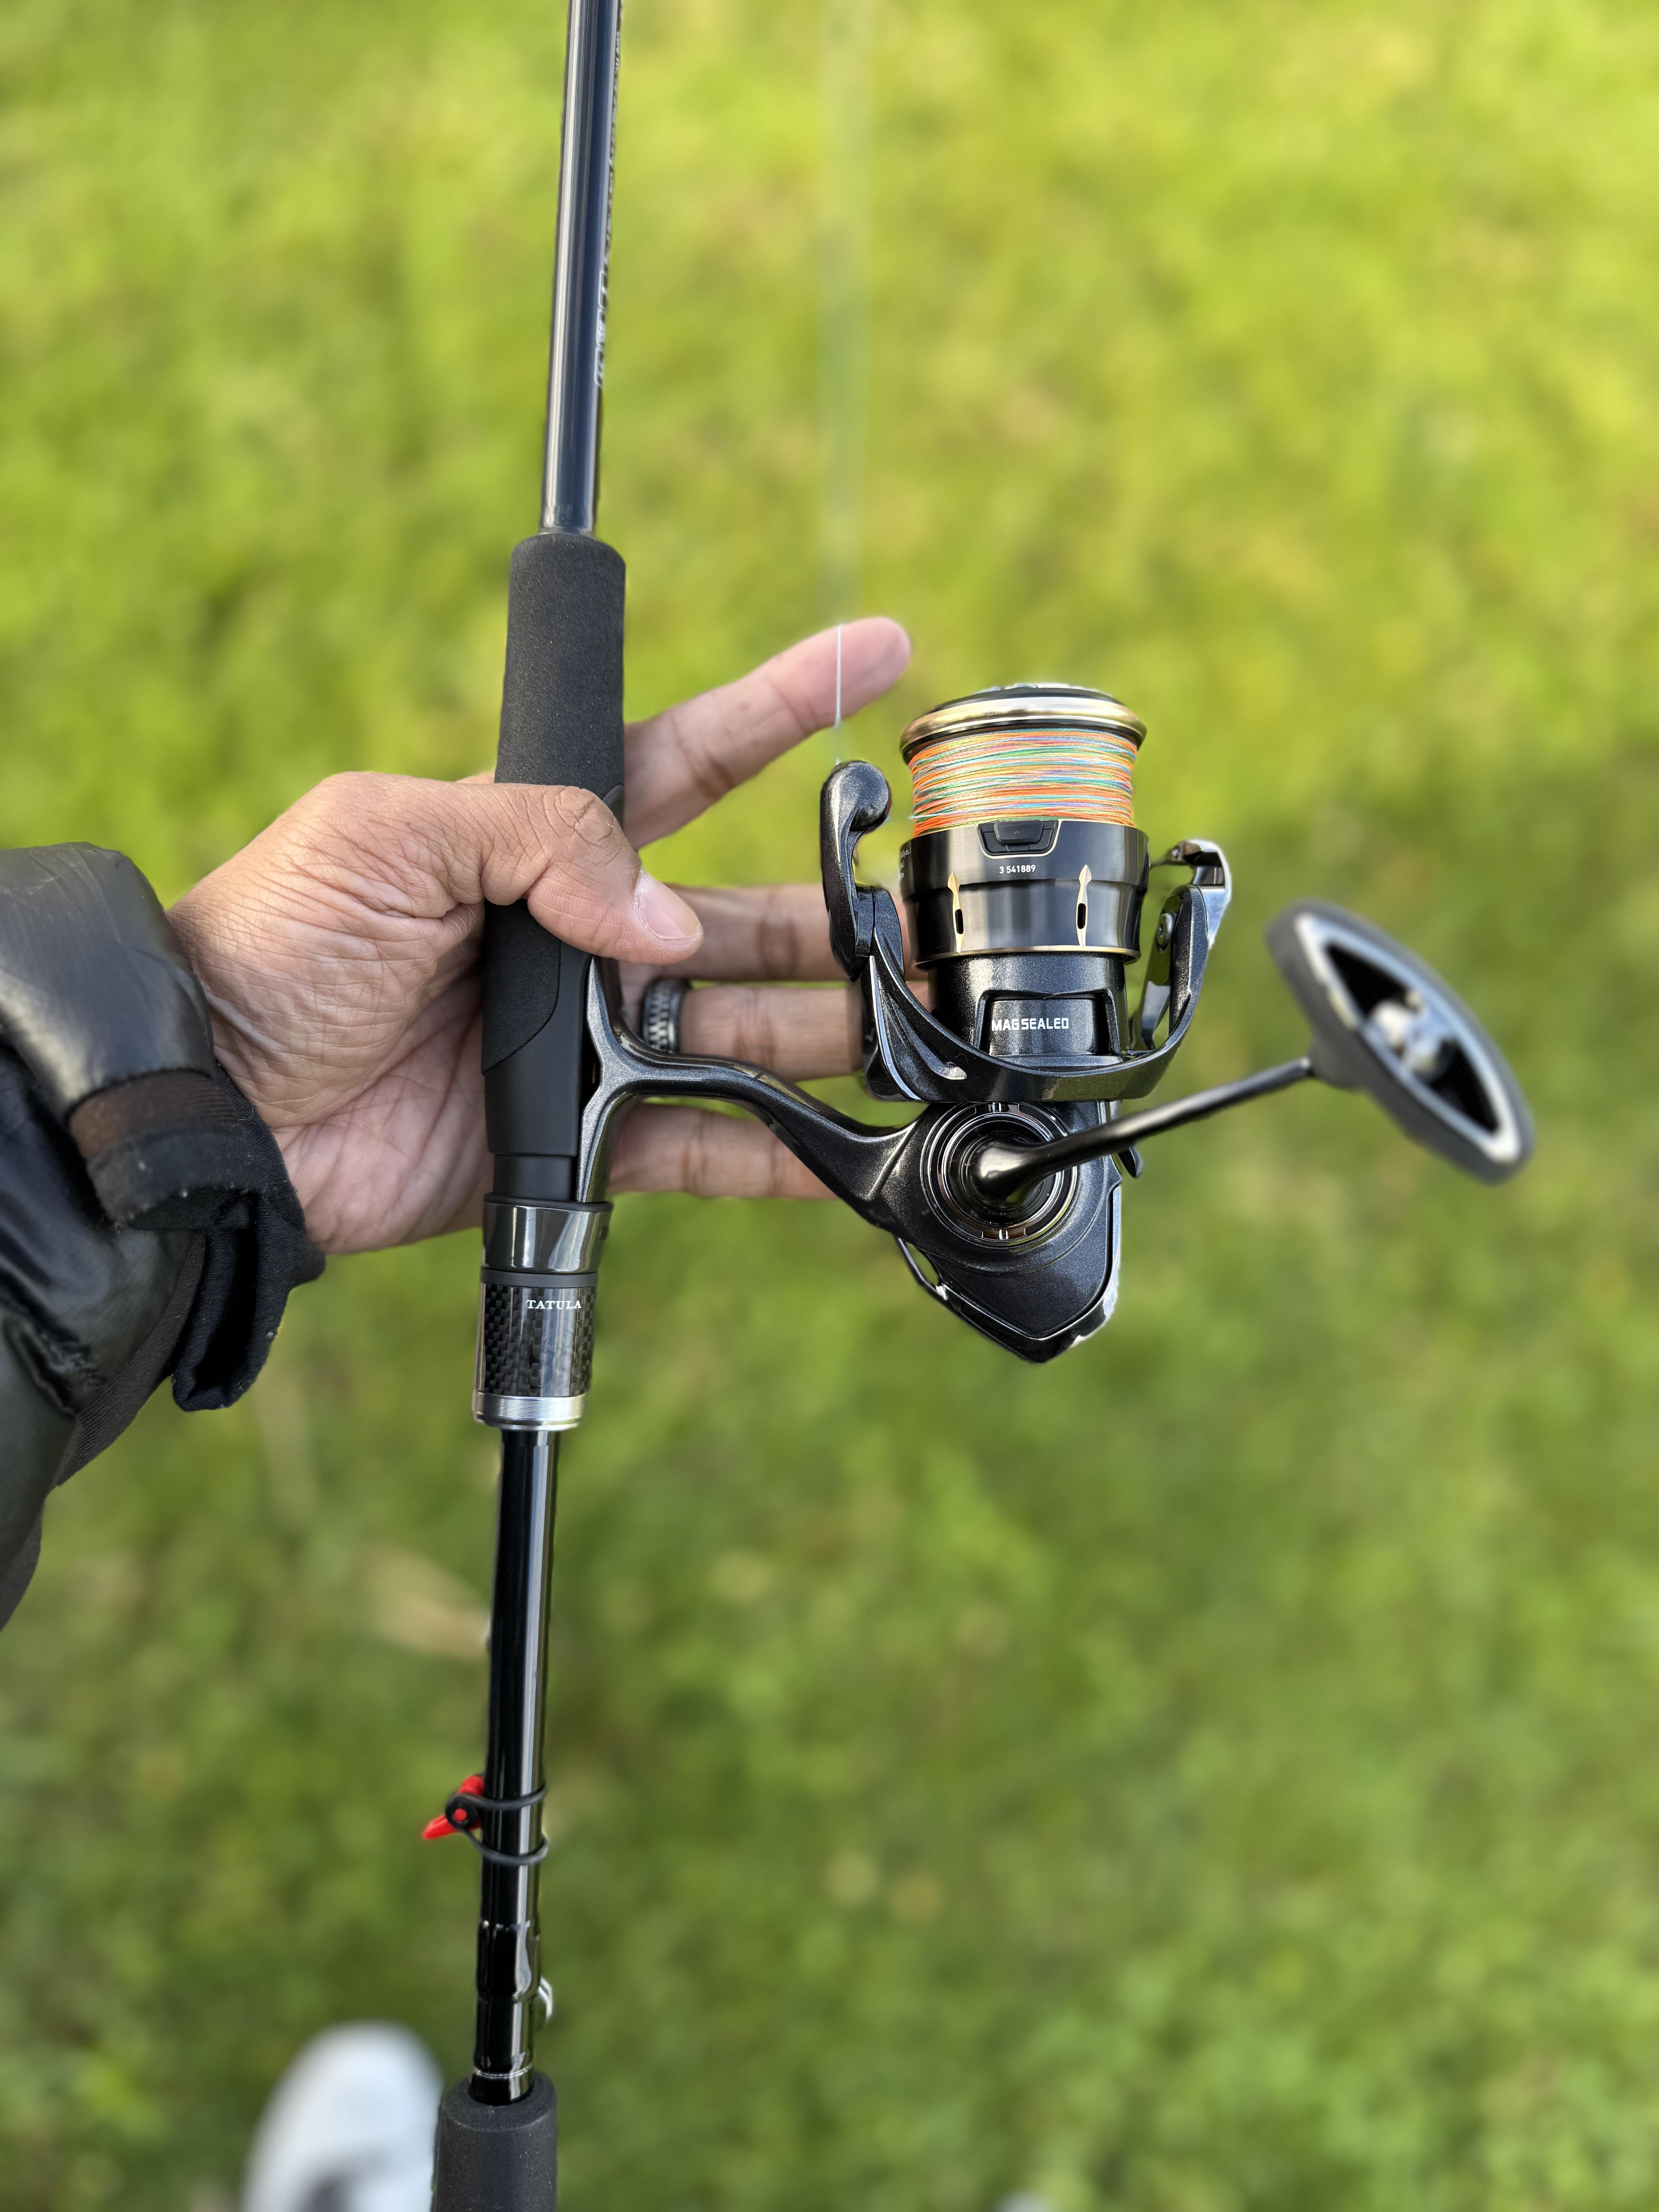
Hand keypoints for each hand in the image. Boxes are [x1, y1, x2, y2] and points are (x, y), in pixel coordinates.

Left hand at [168, 619, 910, 1253]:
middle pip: (743, 915)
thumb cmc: (274, 943)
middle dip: (840, 912)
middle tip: (927, 920)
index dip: (782, 705)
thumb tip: (667, 922)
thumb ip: (540, 838)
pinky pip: (701, 1145)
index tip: (876, 649)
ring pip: (743, 1030)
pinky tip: (849, 1151)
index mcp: (539, 843)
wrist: (212, 1098)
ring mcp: (586, 1044)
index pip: (689, 758)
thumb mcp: (386, 834)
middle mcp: (580, 941)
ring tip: (917, 1029)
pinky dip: (776, 1154)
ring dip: (832, 1030)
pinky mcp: (577, 1140)